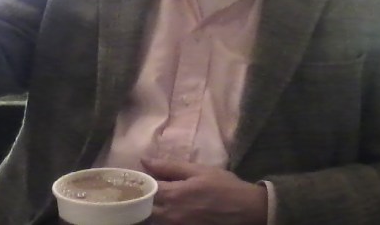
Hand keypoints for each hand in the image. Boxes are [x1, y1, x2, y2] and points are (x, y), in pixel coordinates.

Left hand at [142, 158, 267, 224]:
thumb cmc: (223, 186)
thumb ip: (169, 166)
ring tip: (148, 198)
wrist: (246, 210)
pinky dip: (159, 217)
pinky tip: (162, 208)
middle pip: (144, 208)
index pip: (144, 189)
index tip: (133, 177)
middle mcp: (171, 214)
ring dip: (147, 208)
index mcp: (173, 194)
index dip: (137, 182)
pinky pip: (164, 224)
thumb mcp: (197, 170)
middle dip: (139, 197)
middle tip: (137, 189)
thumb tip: (145, 160)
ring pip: (152, 219)